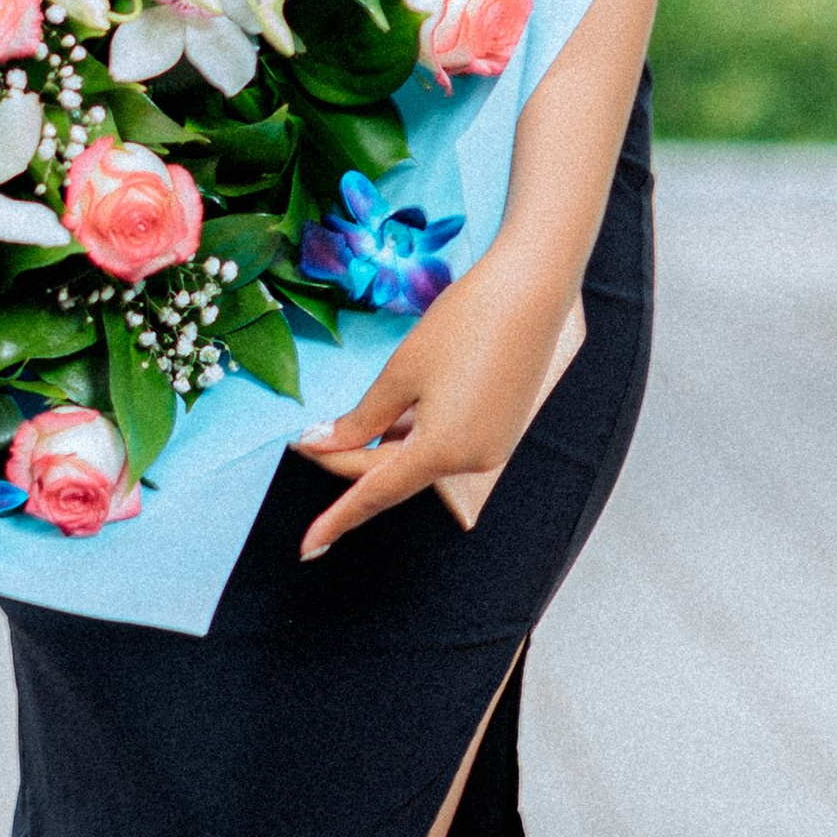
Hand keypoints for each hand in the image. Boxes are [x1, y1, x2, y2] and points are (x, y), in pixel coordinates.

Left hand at [292, 258, 570, 557]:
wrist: (528, 290)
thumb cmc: (464, 325)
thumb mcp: (400, 373)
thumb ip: (360, 420)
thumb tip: (325, 445)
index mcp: (443, 450)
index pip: (375, 494)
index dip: (338, 519)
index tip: (307, 546)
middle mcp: (472, 460)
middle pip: (394, 473)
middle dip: (349, 459)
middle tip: (308, 438)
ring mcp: (490, 448)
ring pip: (419, 458)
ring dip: (382, 445)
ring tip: (349, 421)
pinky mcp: (499, 430)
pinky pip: (444, 444)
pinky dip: (413, 435)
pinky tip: (395, 414)